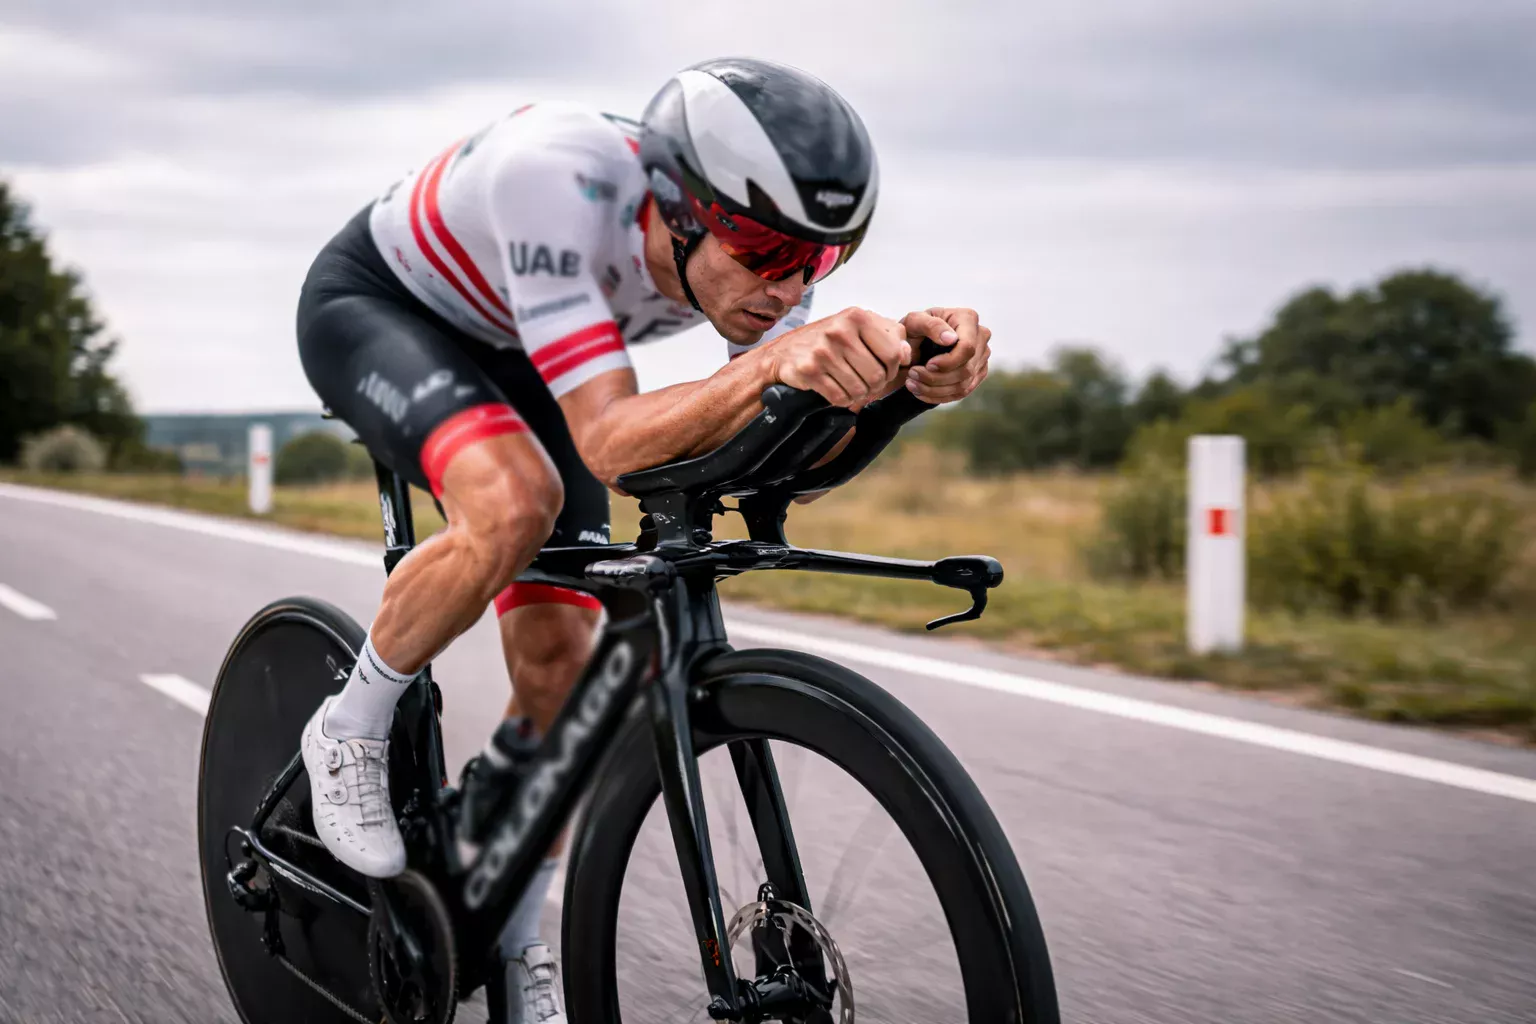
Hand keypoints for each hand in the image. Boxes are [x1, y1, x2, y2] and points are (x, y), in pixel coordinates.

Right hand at [769, 307, 911, 409]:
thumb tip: (907, 353)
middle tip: (866, 382)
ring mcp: (822, 351)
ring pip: (860, 390)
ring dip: (858, 394)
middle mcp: (839, 330)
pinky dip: (842, 399)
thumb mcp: (860, 328)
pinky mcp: (809, 371)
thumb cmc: (830, 340)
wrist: (785, 352)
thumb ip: (890, 336)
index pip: (893, 353)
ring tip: (851, 385)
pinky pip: (840, 398)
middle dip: (875, 385)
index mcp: (857, 316)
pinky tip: (836, 389)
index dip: (893, 369)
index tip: (884, 370)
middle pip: (878, 376)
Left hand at [900, 307, 991, 403]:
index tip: (927, 365)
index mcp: (968, 318)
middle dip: (936, 378)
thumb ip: (931, 325)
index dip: (948, 362)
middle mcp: (981, 337)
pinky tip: (921, 392)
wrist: (914, 341)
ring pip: (963, 384)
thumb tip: (951, 339)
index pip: (967, 348)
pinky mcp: (977, 374)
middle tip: (912, 376)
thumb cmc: (914, 327)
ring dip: (935, 390)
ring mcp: (982, 357)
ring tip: (912, 384)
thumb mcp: (915, 321)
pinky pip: (962, 392)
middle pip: (966, 369)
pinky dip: (940, 396)